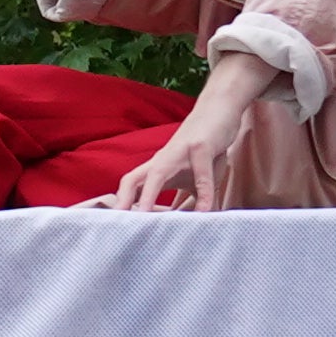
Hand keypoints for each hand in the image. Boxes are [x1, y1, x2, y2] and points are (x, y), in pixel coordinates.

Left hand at [98, 71, 276, 211]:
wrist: (219, 109)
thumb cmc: (205, 148)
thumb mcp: (194, 178)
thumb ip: (186, 200)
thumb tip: (184, 226)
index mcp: (157, 168)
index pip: (132, 186)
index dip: (121, 205)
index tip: (116, 227)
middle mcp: (162, 160)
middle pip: (132, 179)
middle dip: (123, 202)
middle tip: (119, 226)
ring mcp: (179, 152)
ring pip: (157, 174)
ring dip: (149, 197)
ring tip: (149, 223)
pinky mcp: (200, 146)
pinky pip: (201, 174)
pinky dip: (203, 194)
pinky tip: (206, 211)